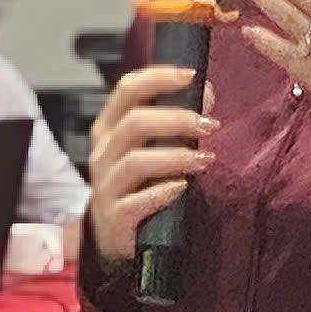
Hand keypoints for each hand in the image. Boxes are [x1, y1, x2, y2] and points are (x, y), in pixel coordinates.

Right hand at [84, 63, 219, 265]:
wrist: (116, 236)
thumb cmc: (139, 183)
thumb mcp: (152, 146)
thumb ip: (175, 119)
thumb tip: (206, 93)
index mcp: (109, 127)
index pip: (127, 89)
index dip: (158, 77)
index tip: (190, 76)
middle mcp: (102, 153)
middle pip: (134, 123)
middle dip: (177, 119)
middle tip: (208, 125)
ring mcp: (105, 186)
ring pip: (136, 161)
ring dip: (176, 156)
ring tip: (205, 159)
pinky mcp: (114, 217)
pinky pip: (137, 201)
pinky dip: (163, 191)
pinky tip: (183, 186)